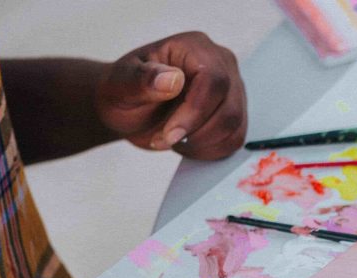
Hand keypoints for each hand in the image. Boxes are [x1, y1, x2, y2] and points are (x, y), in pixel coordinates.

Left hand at [95, 32, 246, 159]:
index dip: (195, 111)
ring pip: (234, 126)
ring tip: (172, 139)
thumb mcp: (121, 84)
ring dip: (201, 143)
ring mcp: (233, 90)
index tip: (170, 134)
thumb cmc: (124, 92)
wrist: (130, 109)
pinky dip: (210, 150)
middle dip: (195, 132)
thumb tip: (173, 80)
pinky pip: (234, 139)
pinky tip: (187, 144)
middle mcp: (222, 64)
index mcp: (195, 48)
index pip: (213, 80)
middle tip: (163, 138)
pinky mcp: (235, 114)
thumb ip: (142, 79)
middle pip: (229, 107)